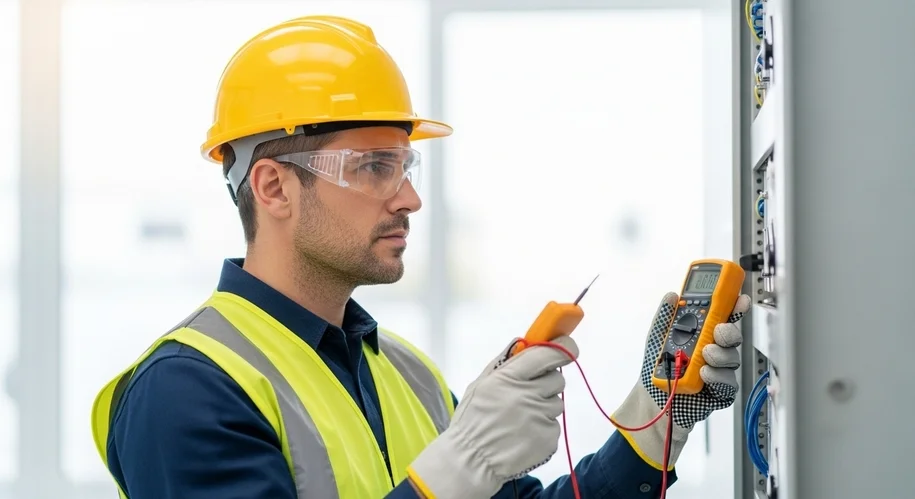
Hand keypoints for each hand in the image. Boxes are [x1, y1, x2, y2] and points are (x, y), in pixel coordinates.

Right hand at [407, 336, 578, 498]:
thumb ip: (504, 362)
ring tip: (520, 419)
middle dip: (546, 384)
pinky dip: (542, 428)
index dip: (563, 348)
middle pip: (557, 380)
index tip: (567, 348)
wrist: (471, 461)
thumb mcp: (480, 384)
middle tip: (528, 394)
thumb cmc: (472, 419)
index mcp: (509, 378)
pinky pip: (554, 425)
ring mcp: (540, 419)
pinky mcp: (548, 439)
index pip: (548, 354)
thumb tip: (523, 341)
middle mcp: (527, 396)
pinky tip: (523, 434)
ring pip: (556, 404)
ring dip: (543, 407)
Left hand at [611, 292, 750, 468]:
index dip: (733, 307)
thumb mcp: (656, 339)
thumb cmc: (658, 370)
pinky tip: (705, 373)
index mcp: (701, 335)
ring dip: (720, 355)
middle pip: (731, 337)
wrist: (652, 402)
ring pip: (731, 359)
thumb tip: (672, 296)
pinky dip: (717, 376)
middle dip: (728, 332)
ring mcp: (718, 371)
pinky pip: (727, 382)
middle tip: (718, 331)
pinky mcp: (720, 392)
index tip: (739, 298)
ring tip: (705, 356)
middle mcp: (713, 351)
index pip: (722, 317)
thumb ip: (665, 317)